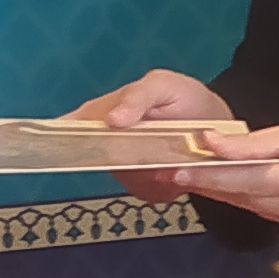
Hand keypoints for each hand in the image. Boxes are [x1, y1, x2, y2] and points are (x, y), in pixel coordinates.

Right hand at [73, 67, 225, 203]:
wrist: (217, 127)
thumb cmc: (185, 99)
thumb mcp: (163, 85)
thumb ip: (137, 96)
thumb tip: (110, 119)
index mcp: (103, 113)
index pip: (70, 128)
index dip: (61, 138)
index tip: (66, 147)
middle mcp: (109, 142)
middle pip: (97, 160)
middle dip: (126, 158)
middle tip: (153, 151)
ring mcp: (125, 166)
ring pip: (123, 177)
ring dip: (148, 172)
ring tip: (172, 156)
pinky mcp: (144, 187)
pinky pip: (145, 192)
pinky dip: (162, 185)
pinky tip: (175, 169)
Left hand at [178, 116, 278, 235]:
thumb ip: (260, 143)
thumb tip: (215, 144)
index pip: (241, 180)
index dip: (205, 176)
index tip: (174, 169)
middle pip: (243, 198)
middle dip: (209, 185)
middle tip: (173, 171)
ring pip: (256, 209)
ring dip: (229, 193)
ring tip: (198, 177)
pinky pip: (274, 214)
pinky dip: (255, 200)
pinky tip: (240, 186)